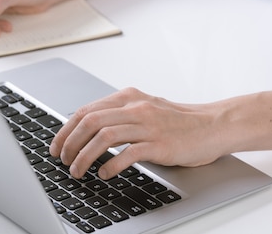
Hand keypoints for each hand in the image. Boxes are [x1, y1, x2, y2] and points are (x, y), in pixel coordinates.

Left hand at [49, 81, 271, 179]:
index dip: (66, 129)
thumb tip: (88, 127)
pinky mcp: (160, 143)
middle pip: (90, 121)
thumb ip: (120, 114)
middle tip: (63, 160)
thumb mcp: (145, 109)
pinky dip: (112, 164)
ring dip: (84, 156)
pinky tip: (105, 174)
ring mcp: (148, 125)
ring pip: (104, 136)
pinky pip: (129, 153)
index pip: (86, 110)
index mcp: (128, 97)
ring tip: (77, 170)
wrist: (214, 125)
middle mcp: (135, 107)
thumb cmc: (179, 121)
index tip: (57, 146)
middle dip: (70, 143)